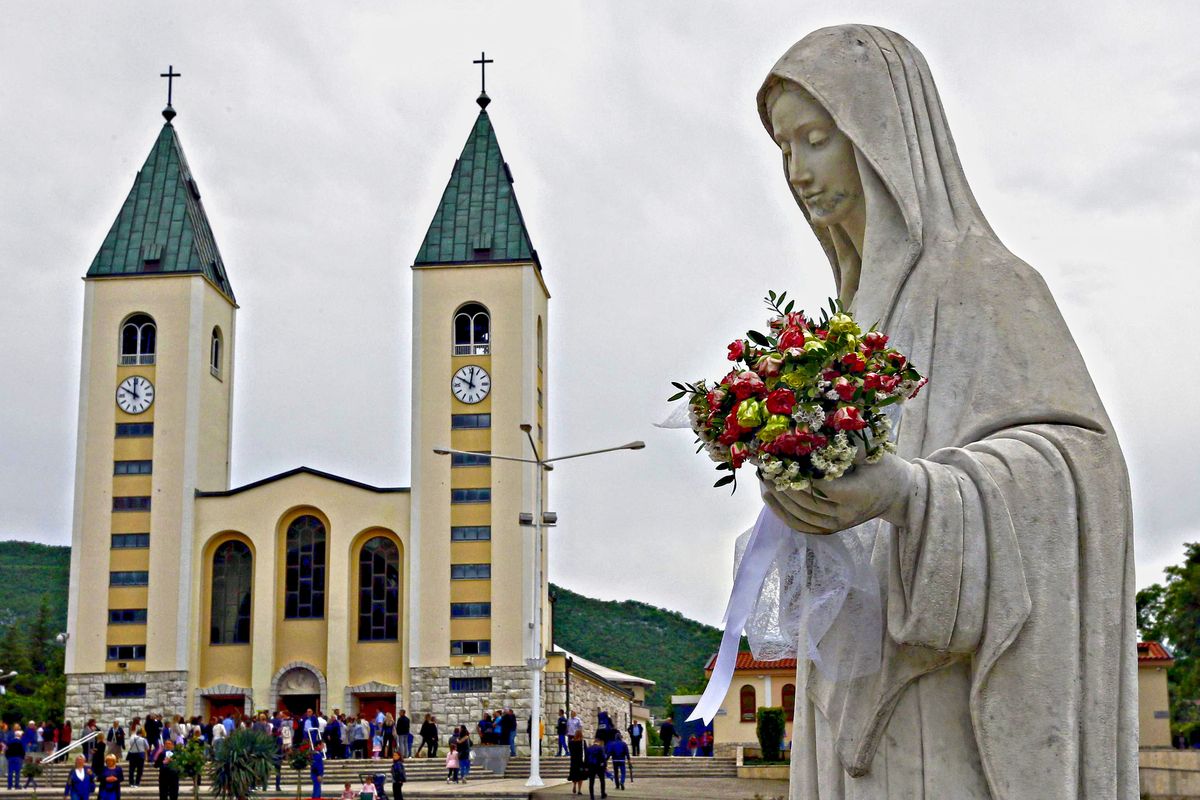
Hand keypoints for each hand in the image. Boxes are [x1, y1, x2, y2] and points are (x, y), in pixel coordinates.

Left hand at [760, 452, 914, 534]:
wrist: (896, 494)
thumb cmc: (883, 468)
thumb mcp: (870, 452)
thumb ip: (845, 446)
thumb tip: (815, 432)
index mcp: (856, 494)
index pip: (819, 486)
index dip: (798, 473)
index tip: (780, 458)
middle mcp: (845, 515)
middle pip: (805, 502)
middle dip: (783, 484)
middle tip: (764, 467)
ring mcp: (837, 526)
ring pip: (800, 515)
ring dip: (778, 498)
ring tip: (764, 478)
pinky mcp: (831, 530)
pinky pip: (802, 526)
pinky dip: (783, 513)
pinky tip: (770, 497)